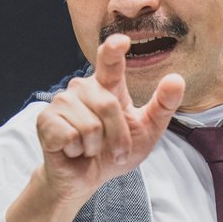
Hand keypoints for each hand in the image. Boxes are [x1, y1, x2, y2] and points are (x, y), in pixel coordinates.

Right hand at [7, 35, 184, 221]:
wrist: (85, 179)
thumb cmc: (114, 152)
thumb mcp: (147, 131)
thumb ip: (163, 106)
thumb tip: (177, 79)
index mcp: (107, 86)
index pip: (110, 60)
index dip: (113, 50)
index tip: (122, 41)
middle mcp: (82, 88)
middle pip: (108, 106)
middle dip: (118, 138)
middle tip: (115, 152)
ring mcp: (61, 102)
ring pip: (90, 125)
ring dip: (96, 148)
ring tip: (90, 150)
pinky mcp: (46, 120)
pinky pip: (70, 136)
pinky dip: (77, 151)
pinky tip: (72, 151)